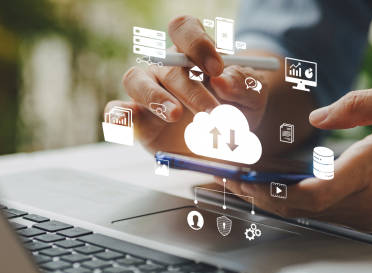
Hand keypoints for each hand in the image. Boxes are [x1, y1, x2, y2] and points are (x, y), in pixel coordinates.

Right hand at [105, 16, 269, 153]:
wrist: (227, 144)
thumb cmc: (239, 112)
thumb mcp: (254, 98)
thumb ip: (245, 86)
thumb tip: (223, 80)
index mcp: (193, 54)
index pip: (184, 29)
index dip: (198, 44)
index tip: (217, 69)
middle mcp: (166, 68)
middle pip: (167, 65)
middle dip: (193, 91)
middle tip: (213, 115)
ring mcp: (148, 93)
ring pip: (135, 79)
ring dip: (155, 97)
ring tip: (176, 114)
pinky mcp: (139, 122)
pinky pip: (117, 111)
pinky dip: (118, 116)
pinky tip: (126, 123)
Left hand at [225, 83, 371, 232]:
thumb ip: (358, 104)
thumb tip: (319, 116)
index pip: (311, 193)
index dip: (271, 191)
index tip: (243, 179)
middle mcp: (366, 201)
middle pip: (299, 209)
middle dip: (259, 196)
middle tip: (229, 181)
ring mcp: (369, 217)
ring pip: (310, 215)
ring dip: (276, 201)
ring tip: (245, 184)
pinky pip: (328, 216)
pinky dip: (299, 205)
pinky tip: (283, 192)